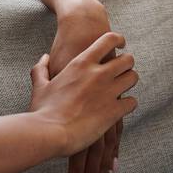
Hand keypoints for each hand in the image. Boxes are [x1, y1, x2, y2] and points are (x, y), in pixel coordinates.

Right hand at [28, 33, 136, 172]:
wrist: (49, 133)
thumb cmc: (42, 110)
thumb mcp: (40, 85)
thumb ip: (42, 69)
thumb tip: (44, 58)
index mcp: (81, 64)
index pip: (109, 40)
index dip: (118, 39)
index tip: (120, 44)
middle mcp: (99, 74)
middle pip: (127, 59)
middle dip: (127, 64)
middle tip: (123, 70)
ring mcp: (108, 91)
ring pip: (133, 78)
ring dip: (129, 82)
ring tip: (123, 88)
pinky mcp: (114, 111)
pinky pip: (132, 102)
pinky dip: (128, 104)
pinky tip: (121, 107)